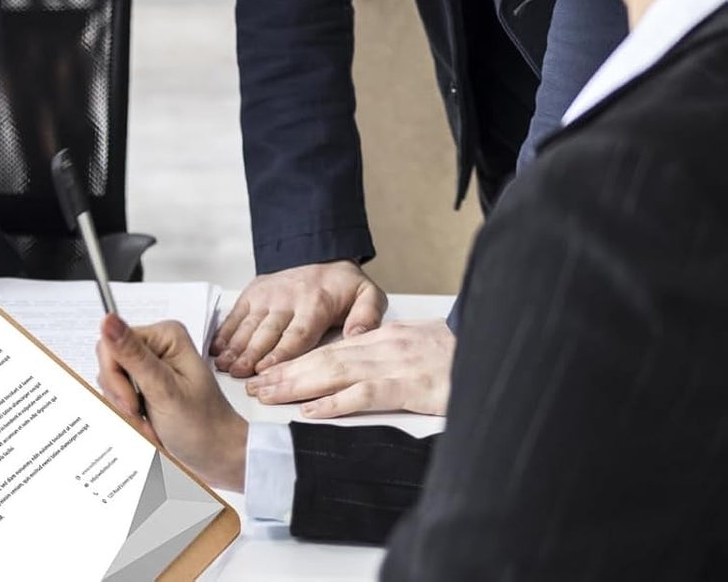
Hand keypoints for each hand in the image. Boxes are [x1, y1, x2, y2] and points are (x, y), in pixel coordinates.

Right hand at [96, 314, 247, 493]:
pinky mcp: (145, 387)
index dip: (115, 377)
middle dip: (121, 398)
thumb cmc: (204, 426)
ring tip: (150, 427)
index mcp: (164, 336)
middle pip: (110, 365)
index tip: (131, 404)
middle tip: (142, 418)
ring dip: (125, 413)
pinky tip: (147, 427)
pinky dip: (129, 418)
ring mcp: (149, 368)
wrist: (220, 457)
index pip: (112, 343)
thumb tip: (108, 320)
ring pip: (111, 385)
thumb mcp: (165, 391)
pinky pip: (118, 399)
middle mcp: (156, 347)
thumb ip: (133, 355)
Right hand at [210, 261, 385, 376]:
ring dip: (235, 346)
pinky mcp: (254, 291)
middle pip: (267, 332)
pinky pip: (237, 313)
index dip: (279, 353)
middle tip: (238, 374)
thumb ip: (368, 316)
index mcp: (315, 303)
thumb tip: (357, 335)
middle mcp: (287, 298)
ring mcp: (268, 294)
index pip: (297, 334)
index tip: (266, 370)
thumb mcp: (368, 296)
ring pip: (249, 324)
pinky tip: (217, 347)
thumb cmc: (344, 286)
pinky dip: (225, 330)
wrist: (323, 256)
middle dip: (251, 354)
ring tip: (224, 365)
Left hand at [246, 319, 453, 417]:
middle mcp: (382, 347)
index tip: (268, 373)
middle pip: (322, 359)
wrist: (497, 346)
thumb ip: (387, 355)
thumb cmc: (459, 353)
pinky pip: (365, 394)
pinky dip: (335, 403)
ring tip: (268, 395)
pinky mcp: (410, 387)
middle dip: (285, 372)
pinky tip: (311, 412)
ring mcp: (395, 365)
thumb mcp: (417, 347)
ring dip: (297, 385)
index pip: (329, 350)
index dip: (295, 361)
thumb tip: (358, 371)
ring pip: (334, 373)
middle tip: (254, 386)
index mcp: (383, 338)